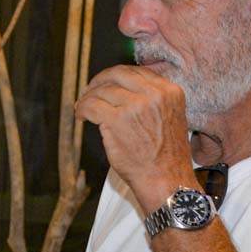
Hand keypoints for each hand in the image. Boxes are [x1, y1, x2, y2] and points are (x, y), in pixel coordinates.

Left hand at [74, 65, 195, 210]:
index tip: (106, 83)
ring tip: (83, 107)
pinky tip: (81, 116)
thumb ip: (152, 99)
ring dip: (88, 97)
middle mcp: (154, 94)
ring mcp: (135, 105)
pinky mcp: (116, 120)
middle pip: (117, 74)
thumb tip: (124, 88)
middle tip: (89, 90)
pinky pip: (91, 105)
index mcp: (170, 91)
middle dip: (99, 81)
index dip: (116, 76)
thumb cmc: (166, 156)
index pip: (137, 71)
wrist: (166, 180)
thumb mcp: (169, 117)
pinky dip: (81, 109)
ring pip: (102, 90)